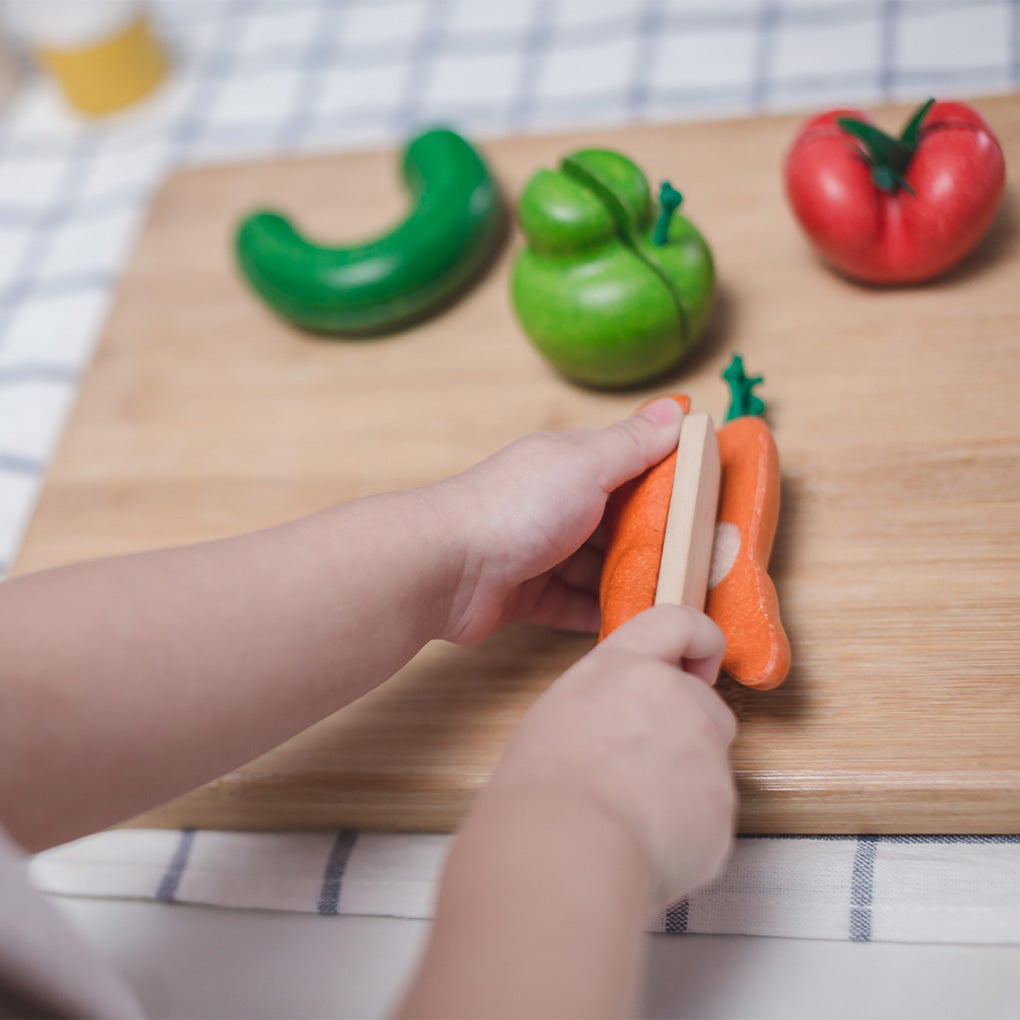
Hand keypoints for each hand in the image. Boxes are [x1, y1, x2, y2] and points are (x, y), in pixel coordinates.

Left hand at [431, 397, 684, 643]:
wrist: (446, 567)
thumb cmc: (516, 507)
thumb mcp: (585, 465)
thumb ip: (631, 444)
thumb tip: (674, 408)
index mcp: (570, 464)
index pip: (630, 465)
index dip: (668, 480)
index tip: (711, 501)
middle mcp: (555, 504)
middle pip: (616, 522)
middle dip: (654, 540)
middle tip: (702, 563)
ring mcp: (540, 551)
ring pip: (597, 567)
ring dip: (630, 580)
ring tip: (674, 599)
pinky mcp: (527, 594)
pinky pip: (572, 604)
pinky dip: (599, 612)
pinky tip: (633, 621)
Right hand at [478, 604, 736, 908]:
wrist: (563, 850)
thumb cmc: (542, 792)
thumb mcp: (561, 717)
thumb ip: (610, 706)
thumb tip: (625, 728)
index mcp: (624, 667)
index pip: (678, 622)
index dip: (699, 640)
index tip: (700, 662)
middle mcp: (674, 696)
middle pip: (706, 707)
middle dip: (686, 738)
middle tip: (639, 774)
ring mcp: (706, 750)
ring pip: (709, 768)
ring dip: (683, 789)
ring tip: (629, 819)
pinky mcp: (723, 805)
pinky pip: (711, 819)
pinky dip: (688, 834)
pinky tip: (644, 845)